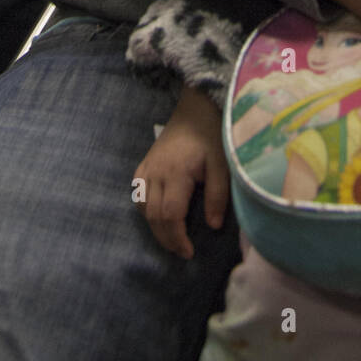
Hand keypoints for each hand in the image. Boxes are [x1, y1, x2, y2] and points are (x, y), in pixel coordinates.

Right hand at [134, 88, 228, 258]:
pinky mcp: (143, 165)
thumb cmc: (212, 135)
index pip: (170, 214)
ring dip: (155, 227)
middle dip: (166, 238)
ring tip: (172, 240)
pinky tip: (158, 217)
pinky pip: (138, 194)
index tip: (189, 252)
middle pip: (154, 215)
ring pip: (143, 207)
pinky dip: (146, 210)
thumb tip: (212, 226)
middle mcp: (156, 172)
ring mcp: (147, 168)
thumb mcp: (222, 163)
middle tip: (181, 252)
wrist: (196, 108)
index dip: (178, 237)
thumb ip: (217, 194)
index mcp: (176, 172)